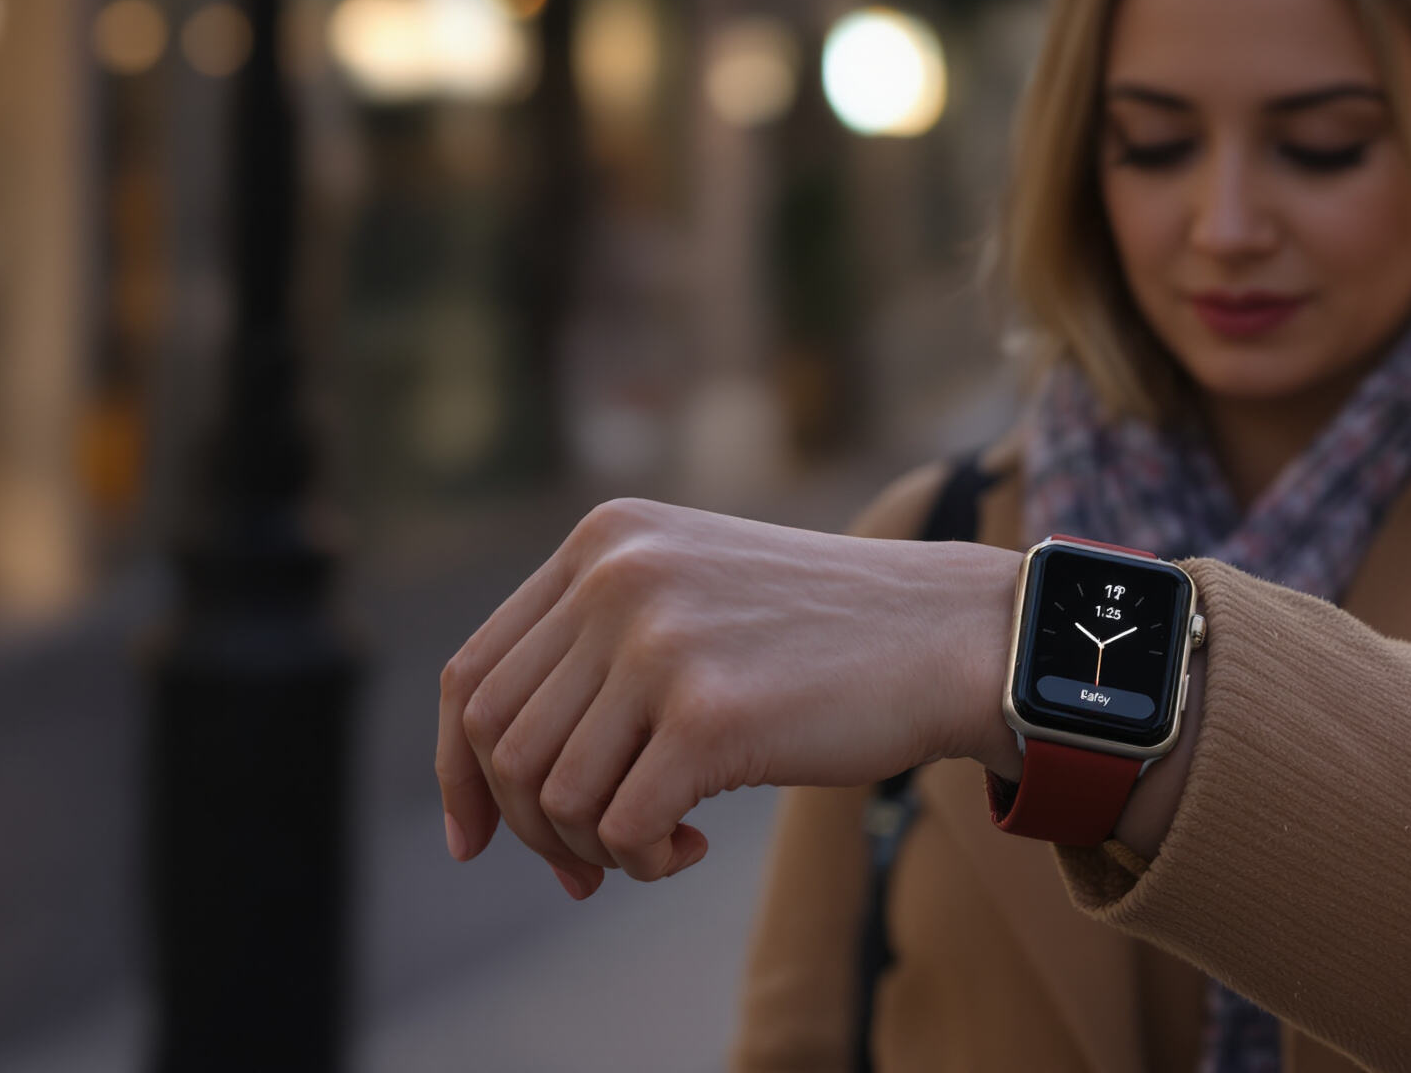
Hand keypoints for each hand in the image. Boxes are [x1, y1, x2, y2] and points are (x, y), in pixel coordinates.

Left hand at [436, 498, 1020, 896]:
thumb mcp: (693, 597)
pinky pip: (620, 829)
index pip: (473, 676)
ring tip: (663, 844)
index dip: (458, 774)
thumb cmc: (826, 637)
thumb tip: (492, 789)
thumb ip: (597, 647)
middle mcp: (617, 577)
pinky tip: (694, 846)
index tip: (477, 842)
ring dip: (594, 849)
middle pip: (500, 744)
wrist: (951, 634)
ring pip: (551, 795)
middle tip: (586, 869)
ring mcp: (659, 642)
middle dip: (530, 829)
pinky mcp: (708, 713)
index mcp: (604, 541)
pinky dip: (643, 862)